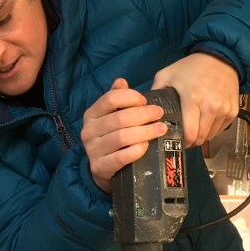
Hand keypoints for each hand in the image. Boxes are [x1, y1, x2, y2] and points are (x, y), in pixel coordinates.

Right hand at [81, 78, 167, 193]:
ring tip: (161, 129)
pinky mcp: (100, 167)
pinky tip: (147, 146)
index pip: (110, 99)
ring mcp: (93, 150)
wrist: (101, 169)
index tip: (146, 101)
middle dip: (143, 114)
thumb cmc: (110, 137)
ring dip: (145, 132)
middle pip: (119, 118)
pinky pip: (121, 157)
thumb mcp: (110, 116)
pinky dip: (136, 150)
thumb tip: (121, 81)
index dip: (131, 97)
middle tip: (159, 114)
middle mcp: (88, 131)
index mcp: (91, 114)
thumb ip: (116, 98)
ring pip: (122, 137)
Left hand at [152, 52, 240, 147]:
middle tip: (184, 138)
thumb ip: (155, 92)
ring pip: (211, 135)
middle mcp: (211, 106)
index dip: (182, 141)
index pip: (190, 132)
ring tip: (194, 129)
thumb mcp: (167, 74)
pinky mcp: (233, 111)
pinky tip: (205, 122)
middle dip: (191, 141)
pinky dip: (213, 130)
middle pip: (201, 137)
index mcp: (193, 98)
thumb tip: (147, 110)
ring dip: (202, 136)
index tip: (177, 140)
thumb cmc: (190, 67)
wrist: (220, 58)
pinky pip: (221, 129)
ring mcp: (224, 109)